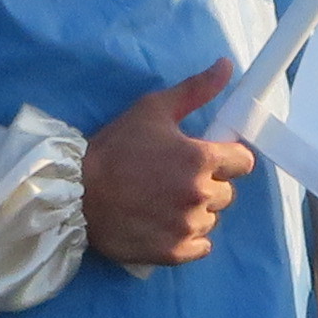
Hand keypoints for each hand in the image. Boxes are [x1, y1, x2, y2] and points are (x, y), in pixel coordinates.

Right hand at [85, 62, 251, 268]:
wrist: (75, 193)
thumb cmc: (114, 149)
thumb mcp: (152, 110)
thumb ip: (195, 90)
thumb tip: (227, 65)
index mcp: (200, 159)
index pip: (243, 162)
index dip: (226, 158)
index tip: (206, 158)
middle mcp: (200, 195)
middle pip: (226, 193)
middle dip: (207, 185)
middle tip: (173, 179)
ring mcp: (188, 226)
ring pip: (211, 219)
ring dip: (195, 212)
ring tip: (163, 202)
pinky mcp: (175, 252)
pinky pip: (200, 247)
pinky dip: (187, 237)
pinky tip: (164, 224)